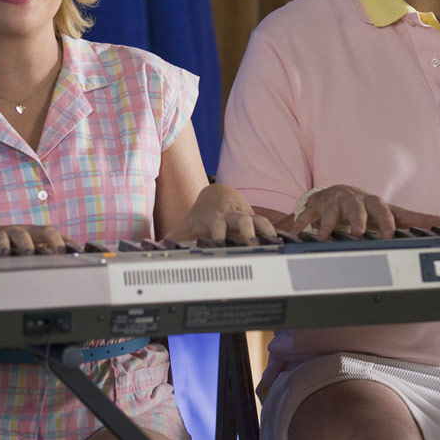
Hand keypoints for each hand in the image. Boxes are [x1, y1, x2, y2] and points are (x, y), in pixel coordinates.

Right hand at [0, 224, 80, 256]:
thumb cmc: (16, 242)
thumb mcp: (35, 242)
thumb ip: (55, 245)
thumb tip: (78, 249)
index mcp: (33, 233)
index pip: (47, 232)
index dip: (56, 241)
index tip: (63, 252)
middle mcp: (17, 231)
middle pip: (24, 233)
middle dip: (27, 243)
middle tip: (30, 253)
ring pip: (2, 236)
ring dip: (4, 244)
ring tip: (6, 253)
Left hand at [162, 183, 277, 244]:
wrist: (218, 193)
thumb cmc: (203, 211)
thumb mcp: (189, 222)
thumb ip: (175, 236)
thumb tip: (156, 246)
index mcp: (216, 217)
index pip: (217, 226)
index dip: (218, 234)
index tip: (218, 245)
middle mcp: (232, 215)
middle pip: (242, 222)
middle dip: (247, 232)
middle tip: (252, 245)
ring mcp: (246, 216)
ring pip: (259, 221)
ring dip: (266, 232)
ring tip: (273, 245)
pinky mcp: (255, 218)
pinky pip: (268, 224)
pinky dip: (275, 232)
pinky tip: (283, 242)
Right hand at [290, 184, 439, 239]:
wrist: (334, 194)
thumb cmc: (364, 207)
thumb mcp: (386, 211)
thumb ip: (410, 217)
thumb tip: (439, 219)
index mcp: (373, 203)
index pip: (384, 209)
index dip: (387, 221)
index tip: (390, 235)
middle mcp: (354, 199)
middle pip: (358, 206)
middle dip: (358, 218)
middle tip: (359, 232)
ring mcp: (334, 201)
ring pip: (332, 209)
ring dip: (328, 222)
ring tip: (324, 236)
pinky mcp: (315, 205)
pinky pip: (307, 213)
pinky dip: (302, 221)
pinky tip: (297, 231)